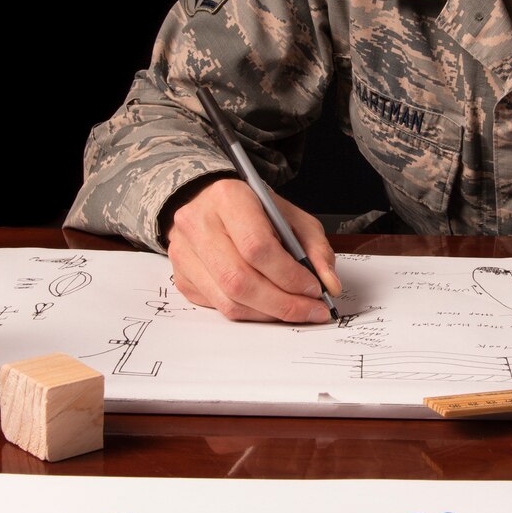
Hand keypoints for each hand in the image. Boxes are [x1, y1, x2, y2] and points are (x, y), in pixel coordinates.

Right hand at [163, 177, 340, 322]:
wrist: (211, 203)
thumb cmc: (254, 210)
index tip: (314, 288)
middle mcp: (198, 223)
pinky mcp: (182, 276)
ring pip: (228, 300)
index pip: (256, 247)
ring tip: (296, 311)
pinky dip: (251, 314)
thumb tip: (329, 285)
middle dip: (282, 303)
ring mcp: (184, 252)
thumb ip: (315, 248)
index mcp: (228, 198)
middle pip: (240, 279)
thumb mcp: (291, 217)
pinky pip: (219, 307)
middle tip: (311, 311)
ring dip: (268, 314)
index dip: (288, 274)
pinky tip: (270, 307)